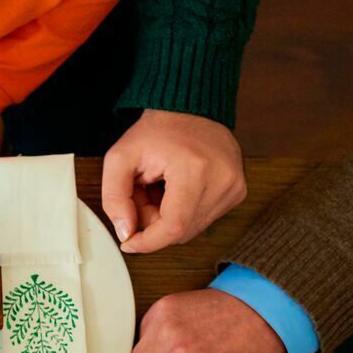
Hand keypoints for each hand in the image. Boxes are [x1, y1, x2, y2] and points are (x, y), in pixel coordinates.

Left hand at [102, 110, 246, 253]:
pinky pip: (203, 219)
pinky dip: (183, 212)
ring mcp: (235, 186)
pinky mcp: (238, 191)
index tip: (128, 242)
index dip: (148, 242)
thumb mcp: (120, 158)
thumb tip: (126, 233)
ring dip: (167, 218)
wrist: (189, 110)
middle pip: (181, 230)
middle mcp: (223, 179)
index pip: (175, 226)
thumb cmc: (156, 132)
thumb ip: (114, 198)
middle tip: (142, 193)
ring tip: (159, 188)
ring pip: (191, 228)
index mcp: (196, 169)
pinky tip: (176, 189)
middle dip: (153, 223)